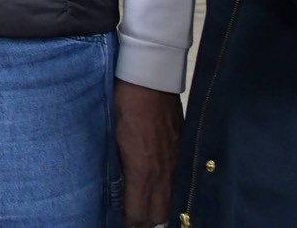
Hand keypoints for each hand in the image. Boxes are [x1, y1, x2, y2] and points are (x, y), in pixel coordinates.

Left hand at [113, 80, 181, 226]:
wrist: (149, 82)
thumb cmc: (124, 106)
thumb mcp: (112, 138)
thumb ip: (119, 166)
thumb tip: (118, 184)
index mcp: (143, 172)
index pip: (140, 213)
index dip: (130, 222)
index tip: (122, 222)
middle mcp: (164, 173)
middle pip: (159, 214)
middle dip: (145, 221)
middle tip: (132, 219)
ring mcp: (177, 164)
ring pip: (172, 202)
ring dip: (159, 210)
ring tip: (145, 211)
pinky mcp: (184, 152)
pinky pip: (180, 184)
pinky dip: (170, 193)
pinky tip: (160, 191)